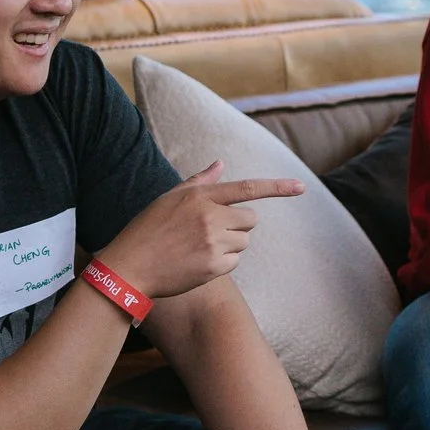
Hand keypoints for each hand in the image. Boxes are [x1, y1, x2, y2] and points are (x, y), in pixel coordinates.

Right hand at [101, 160, 304, 297]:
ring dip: (230, 244)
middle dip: (238, 224)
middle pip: (251, 219)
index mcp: (201, 196)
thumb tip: (220, 163)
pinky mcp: (213, 266)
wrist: (129, 266)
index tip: (300, 187)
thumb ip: (200, 181)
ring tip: (200, 247)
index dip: (277, 187)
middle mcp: (210, 216)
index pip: (247, 188)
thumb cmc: (148, 229)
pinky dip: (222, 263)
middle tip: (211, 231)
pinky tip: (198, 261)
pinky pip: (235, 261)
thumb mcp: (170, 198)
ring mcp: (213, 242)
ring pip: (244, 241)